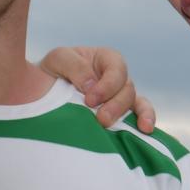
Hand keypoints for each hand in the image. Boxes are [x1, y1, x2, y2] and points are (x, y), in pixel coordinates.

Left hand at [39, 46, 156, 131]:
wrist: (43, 94)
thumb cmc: (52, 72)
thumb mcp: (58, 59)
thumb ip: (75, 66)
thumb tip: (92, 85)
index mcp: (105, 59)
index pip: (117, 68)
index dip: (108, 85)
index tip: (89, 100)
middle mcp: (117, 78)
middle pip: (128, 89)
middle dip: (115, 105)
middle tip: (101, 119)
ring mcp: (120, 97)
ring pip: (136, 103)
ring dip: (132, 115)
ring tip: (128, 128)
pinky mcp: (120, 115)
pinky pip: (140, 116)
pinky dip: (145, 121)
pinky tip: (146, 130)